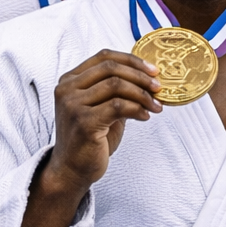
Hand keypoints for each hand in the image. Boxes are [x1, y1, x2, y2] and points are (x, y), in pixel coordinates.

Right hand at [43, 50, 162, 194]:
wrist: (71, 170)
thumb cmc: (89, 139)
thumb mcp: (101, 107)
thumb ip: (117, 90)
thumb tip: (149, 78)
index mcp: (70, 80)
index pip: (104, 56)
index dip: (132, 60)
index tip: (153, 70)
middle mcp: (67, 89)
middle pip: (111, 68)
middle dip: (140, 76)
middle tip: (158, 87)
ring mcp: (72, 105)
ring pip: (116, 85)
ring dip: (142, 94)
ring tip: (155, 106)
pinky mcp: (83, 122)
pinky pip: (118, 106)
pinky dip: (137, 109)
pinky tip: (144, 116)